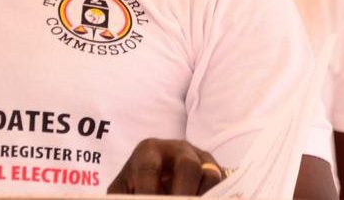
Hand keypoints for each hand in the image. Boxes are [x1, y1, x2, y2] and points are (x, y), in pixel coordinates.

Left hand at [108, 138, 224, 195]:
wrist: (159, 176)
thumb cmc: (137, 184)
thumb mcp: (123, 189)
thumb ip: (121, 197)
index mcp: (148, 151)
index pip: (149, 168)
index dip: (148, 191)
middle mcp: (177, 149)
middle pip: (188, 166)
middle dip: (184, 193)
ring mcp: (200, 157)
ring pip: (210, 175)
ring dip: (202, 196)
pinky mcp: (216, 170)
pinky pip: (222, 184)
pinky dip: (215, 196)